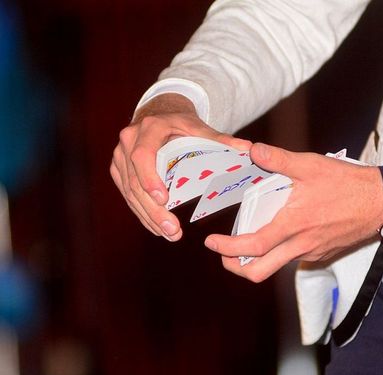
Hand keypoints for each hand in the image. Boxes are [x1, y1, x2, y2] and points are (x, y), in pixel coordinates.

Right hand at [110, 93, 251, 239]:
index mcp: (148, 129)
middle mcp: (128, 142)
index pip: (143, 156)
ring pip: (130, 193)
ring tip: (170, 234)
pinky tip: (158, 229)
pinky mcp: (118, 170)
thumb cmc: (181, 123)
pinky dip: (143, 214)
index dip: (150, 178)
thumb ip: (222, 139)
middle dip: (153, 209)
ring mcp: (120, 157)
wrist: (158, 115)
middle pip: (135, 181)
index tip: (164, 200)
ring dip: (148, 217)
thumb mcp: (199, 127)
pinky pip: (128, 196)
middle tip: (172, 230)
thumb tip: (248, 149)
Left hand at [203, 143, 382, 281]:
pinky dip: (280, 252)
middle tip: (225, 254)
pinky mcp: (323, 254)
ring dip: (258, 258)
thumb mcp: (311, 166)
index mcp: (293, 225)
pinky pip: (295, 259)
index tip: (212, 243)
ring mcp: (312, 253)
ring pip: (277, 266)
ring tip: (251, 238)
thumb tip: (252, 150)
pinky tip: (282, 232)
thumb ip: (278, 159)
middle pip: (259, 272)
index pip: (252, 247)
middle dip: (236, 268)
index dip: (227, 249)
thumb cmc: (348, 184)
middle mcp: (300, 246)